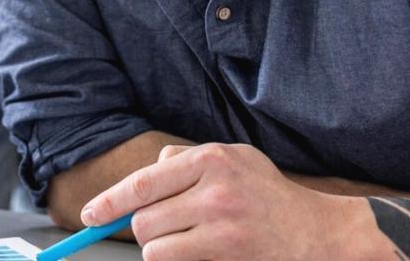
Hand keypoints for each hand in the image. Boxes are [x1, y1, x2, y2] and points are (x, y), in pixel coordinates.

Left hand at [81, 143, 387, 260]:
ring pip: (156, 248)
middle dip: (144, 230)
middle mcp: (215, 192)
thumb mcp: (236, 159)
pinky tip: (199, 254)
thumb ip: (191, 159)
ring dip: (162, 250)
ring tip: (188, 242)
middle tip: (163, 229)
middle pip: (144, 220)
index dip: (109, 202)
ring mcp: (222, 228)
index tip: (89, 216)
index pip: (143, 183)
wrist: (320, 235)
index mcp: (212, 160)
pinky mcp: (227, 256)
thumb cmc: (271, 195)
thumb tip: (152, 171)